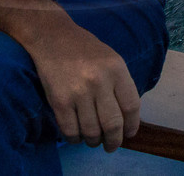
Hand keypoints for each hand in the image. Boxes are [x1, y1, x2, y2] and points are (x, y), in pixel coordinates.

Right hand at [27, 23, 141, 150]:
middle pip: (113, 124)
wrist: (52, 36)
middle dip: (114, 141)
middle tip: (111, 145)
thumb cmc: (84, 49)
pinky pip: (71, 131)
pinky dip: (75, 139)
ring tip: (92, 139)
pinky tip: (76, 135)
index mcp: (116, 69)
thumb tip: (126, 119)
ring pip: (92, 132)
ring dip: (94, 141)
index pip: (132, 107)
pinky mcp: (59, 100)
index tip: (128, 133)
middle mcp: (99, 81)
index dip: (132, 126)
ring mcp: (78, 92)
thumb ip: (120, 85)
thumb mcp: (111, 59)